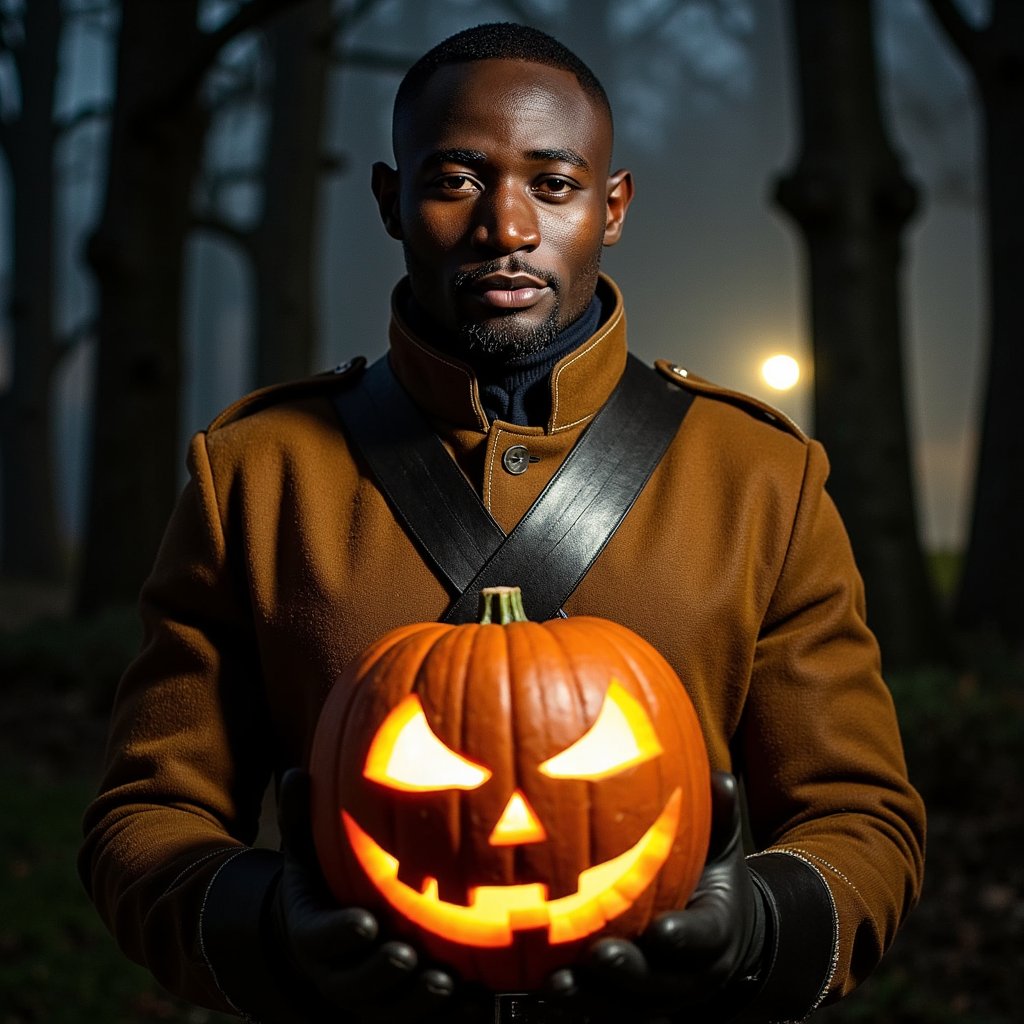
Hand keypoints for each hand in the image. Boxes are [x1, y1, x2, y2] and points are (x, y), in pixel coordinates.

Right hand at [269, 768, 459, 1022]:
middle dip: (384, 975)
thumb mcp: (303, 853)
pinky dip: (454, 1017)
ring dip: (422, 1004)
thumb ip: (300, 818)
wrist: (323, 949)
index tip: (365, 922)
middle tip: (409, 956)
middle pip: (358, 987)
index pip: (322, 939)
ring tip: (449, 984)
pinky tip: (484, 1001)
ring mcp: (373, 1002)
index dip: (341, 934)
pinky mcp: (403, 1014)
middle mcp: (340, 977)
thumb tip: (293, 772)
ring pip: (394, 1014)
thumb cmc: (322, 888)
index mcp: (315, 936)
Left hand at [544, 772, 766, 1022]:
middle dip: (628, 973)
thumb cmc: (709, 880)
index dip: (684, 938)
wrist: (715, 939)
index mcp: (714, 932)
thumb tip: (718, 778)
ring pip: (622, 1006)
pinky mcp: (622, 1004)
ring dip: (589, 997)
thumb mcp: (721, 847)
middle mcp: (685, 973)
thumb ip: (719, 817)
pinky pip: (596, 1009)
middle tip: (599, 956)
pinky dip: (569, 1001)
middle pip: (658, 984)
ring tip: (555, 981)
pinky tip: (532, 982)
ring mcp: (653, 995)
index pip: (703, 938)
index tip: (663, 931)